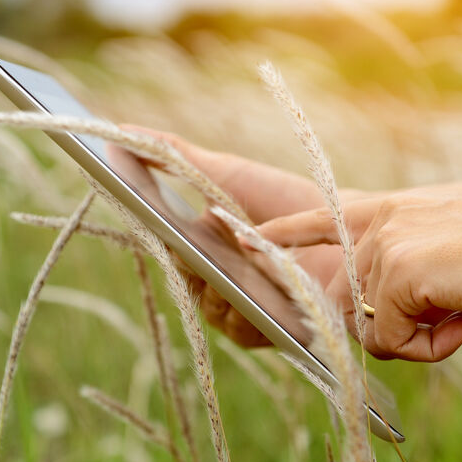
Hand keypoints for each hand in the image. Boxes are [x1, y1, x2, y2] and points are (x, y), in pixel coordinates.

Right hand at [107, 127, 354, 345]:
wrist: (342, 226)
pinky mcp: (268, 330)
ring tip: (235, 268)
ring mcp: (240, 308)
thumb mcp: (224, 173)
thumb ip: (172, 156)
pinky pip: (243, 330)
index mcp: (200, 249)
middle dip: (193, 264)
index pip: (169, 250)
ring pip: (212, 308)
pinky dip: (248, 310)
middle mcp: (216, 282)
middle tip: (198, 247)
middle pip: (188, 282)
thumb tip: (119, 130)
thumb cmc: (281, 200)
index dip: (160, 239)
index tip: (159, 223)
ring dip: (222, 288)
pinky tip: (259, 292)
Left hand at [258, 190, 461, 361]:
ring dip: (421, 341)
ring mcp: (387, 246)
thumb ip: (410, 271)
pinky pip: (393, 343)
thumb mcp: (453, 251)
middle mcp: (381, 222)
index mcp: (394, 209)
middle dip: (394, 330)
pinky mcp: (400, 274)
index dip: (279, 236)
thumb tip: (382, 320)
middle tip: (452, 316)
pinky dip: (432, 349)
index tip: (237, 236)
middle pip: (349, 305)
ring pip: (371, 332)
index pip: (319, 220)